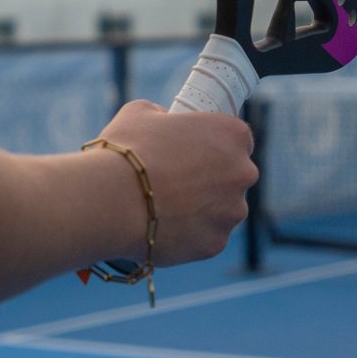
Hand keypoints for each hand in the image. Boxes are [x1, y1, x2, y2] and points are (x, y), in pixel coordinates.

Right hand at [91, 101, 255, 266]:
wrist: (113, 200)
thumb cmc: (127, 151)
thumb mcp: (141, 113)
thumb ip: (162, 114)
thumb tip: (163, 121)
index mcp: (232, 134)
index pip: (236, 139)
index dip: (213, 146)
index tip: (193, 152)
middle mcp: (243, 173)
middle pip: (234, 176)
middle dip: (212, 180)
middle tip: (177, 182)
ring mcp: (232, 212)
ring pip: (223, 210)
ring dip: (202, 209)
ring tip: (165, 208)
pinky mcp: (217, 244)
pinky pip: (207, 237)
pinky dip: (190, 235)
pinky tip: (163, 228)